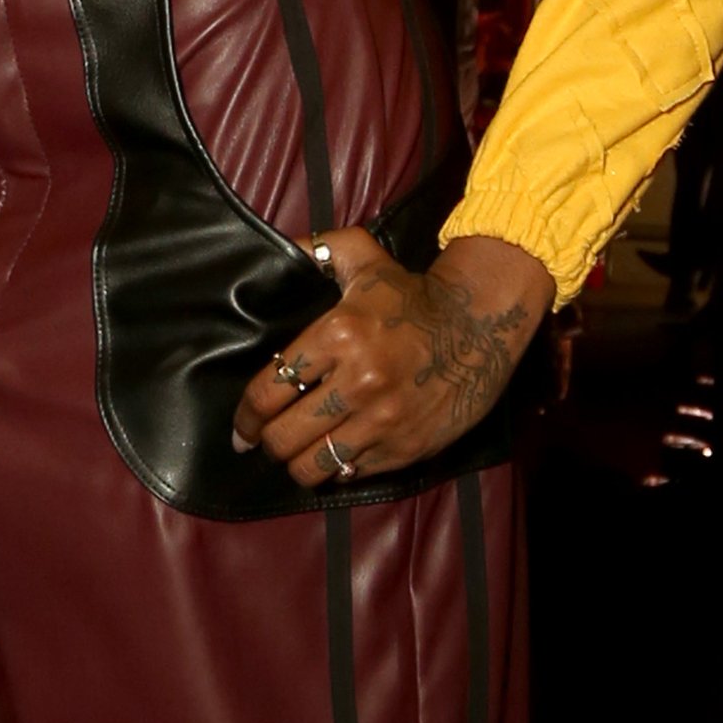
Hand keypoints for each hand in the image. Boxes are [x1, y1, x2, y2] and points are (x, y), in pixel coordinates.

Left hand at [231, 229, 555, 490]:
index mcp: (338, 335)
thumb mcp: (364, 259)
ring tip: (297, 455)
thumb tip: (279, 250)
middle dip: (267, 442)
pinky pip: (351, 473)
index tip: (241, 427)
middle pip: (283, 436)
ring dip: (297, 464)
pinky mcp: (405, 446)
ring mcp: (383, 420)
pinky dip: (337, 468)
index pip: (268, 391)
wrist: (481, 324)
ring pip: (312, 465)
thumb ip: (317, 249)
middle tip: (267, 441)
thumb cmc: (414, 295)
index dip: (245, 417)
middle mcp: (358, 382)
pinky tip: (336, 454)